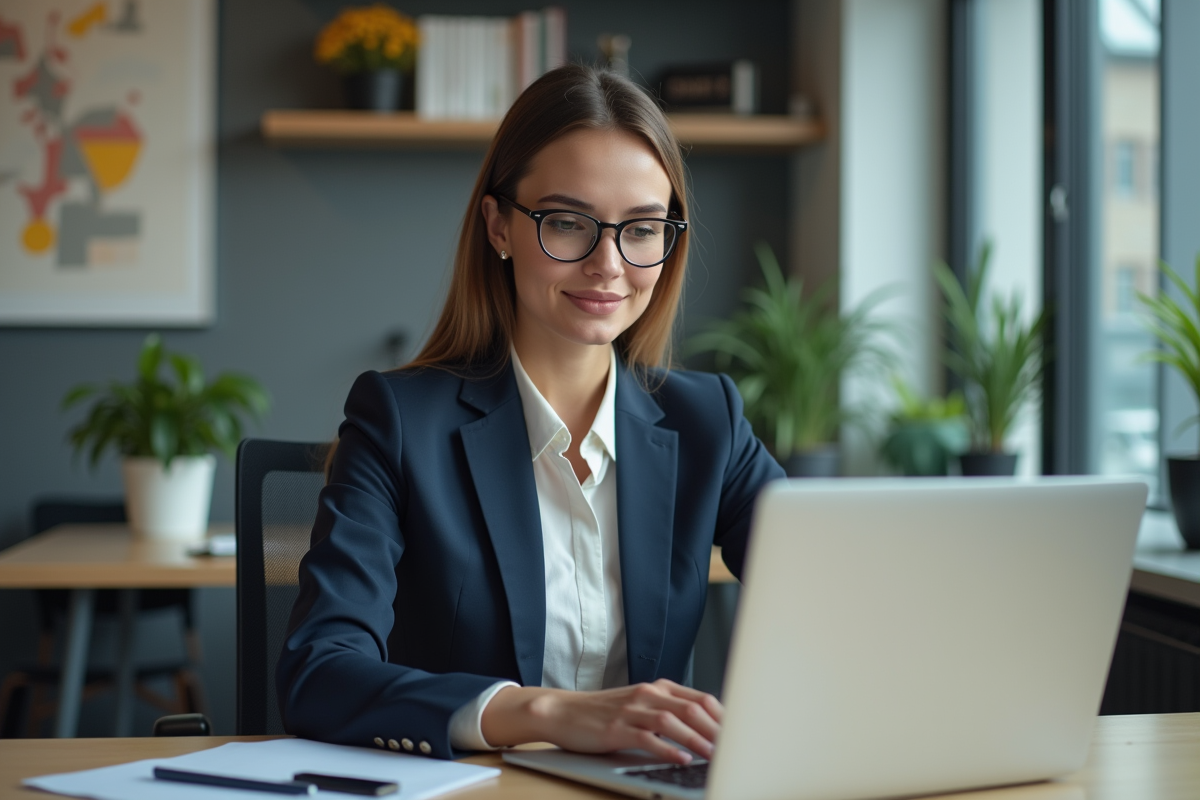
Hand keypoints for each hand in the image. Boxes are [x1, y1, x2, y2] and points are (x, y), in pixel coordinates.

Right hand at [481, 679, 722, 763]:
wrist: (563, 711)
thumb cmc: (603, 713)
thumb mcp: (639, 707)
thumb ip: (667, 713)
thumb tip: (703, 731)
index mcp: (657, 688)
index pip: (701, 699)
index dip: (724, 717)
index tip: (741, 734)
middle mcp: (648, 694)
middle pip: (693, 708)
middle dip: (718, 730)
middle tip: (736, 748)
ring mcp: (632, 709)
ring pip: (674, 722)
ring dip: (699, 740)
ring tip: (716, 756)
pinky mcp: (617, 728)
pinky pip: (648, 738)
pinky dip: (668, 749)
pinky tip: (682, 759)